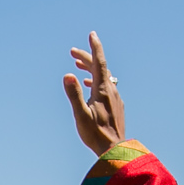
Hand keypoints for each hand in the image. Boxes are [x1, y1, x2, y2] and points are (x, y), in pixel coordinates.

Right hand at [62, 32, 125, 156]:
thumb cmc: (95, 134)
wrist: (114, 149)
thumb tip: (68, 75)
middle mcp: (111, 91)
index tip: (92, 34)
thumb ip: (74, 94)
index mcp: (102, 90)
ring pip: (103, 77)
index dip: (95, 47)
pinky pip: (106, 86)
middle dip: (86, 58)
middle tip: (72, 53)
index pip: (99, 62)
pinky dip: (96, 80)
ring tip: (78, 66)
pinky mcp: (115, 106)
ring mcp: (115, 98)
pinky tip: (89, 86)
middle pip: (100, 68)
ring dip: (91, 69)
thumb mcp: (81, 115)